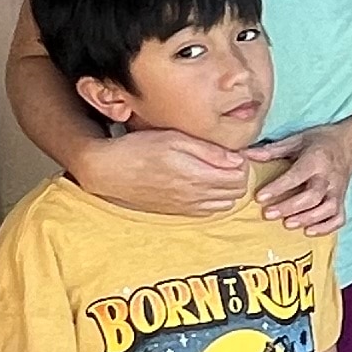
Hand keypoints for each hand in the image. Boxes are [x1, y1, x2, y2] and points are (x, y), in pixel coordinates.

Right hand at [68, 126, 278, 222]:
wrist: (109, 171)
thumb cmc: (140, 148)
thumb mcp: (176, 139)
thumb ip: (209, 151)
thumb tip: (238, 159)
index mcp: (199, 176)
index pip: (241, 177)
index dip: (243, 162)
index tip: (234, 151)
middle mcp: (196, 196)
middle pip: (236, 192)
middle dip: (239, 176)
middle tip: (227, 159)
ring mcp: (187, 207)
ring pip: (224, 204)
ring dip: (227, 189)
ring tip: (216, 171)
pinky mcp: (177, 212)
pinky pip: (207, 211)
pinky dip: (213, 199)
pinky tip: (202, 183)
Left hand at [251, 118, 351, 240]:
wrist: (349, 145)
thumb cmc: (319, 142)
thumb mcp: (296, 140)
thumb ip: (272, 150)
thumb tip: (245, 155)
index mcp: (316, 159)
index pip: (297, 175)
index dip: (279, 187)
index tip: (260, 197)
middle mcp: (329, 176)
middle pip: (313, 196)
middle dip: (290, 207)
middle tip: (268, 214)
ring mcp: (338, 190)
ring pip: (327, 209)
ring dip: (307, 218)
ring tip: (287, 224)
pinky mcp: (343, 200)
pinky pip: (339, 217)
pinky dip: (326, 227)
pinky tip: (309, 231)